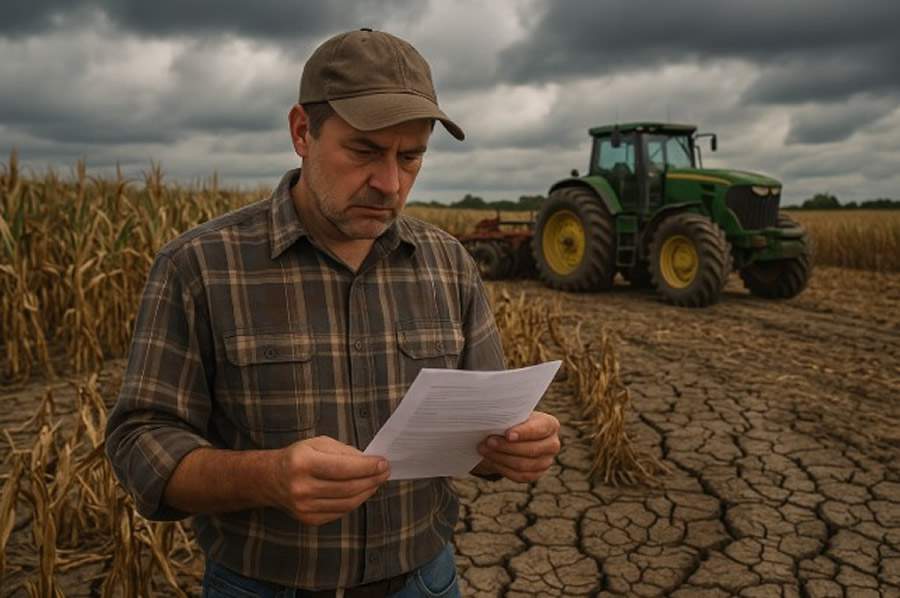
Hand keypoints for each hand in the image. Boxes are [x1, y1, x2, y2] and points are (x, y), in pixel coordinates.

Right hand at [273, 436, 389, 525]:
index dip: (367, 467)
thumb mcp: (318, 443)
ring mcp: (304, 506)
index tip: (384, 463)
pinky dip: (355, 502)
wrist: (271, 479)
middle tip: (385, 472)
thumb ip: (344, 451)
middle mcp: (301, 487)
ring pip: (347, 503)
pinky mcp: (308, 519)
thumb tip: (370, 461)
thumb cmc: (298, 457)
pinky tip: (362, 491)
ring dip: (367, 492)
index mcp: (303, 462)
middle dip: (372, 479)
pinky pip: (340, 512)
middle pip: (348, 487)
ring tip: (377, 481)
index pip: (343, 468)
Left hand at [475, 411, 560, 482]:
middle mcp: (553, 444)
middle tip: (488, 442)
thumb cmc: (514, 420)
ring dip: (501, 458)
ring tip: (484, 449)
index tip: (507, 434)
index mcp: (550, 425)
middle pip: (531, 450)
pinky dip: (503, 468)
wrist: (514, 435)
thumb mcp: (514, 415)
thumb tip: (493, 422)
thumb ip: (509, 418)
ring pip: (523, 465)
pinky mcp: (536, 474)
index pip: (539, 430)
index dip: (523, 433)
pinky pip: (520, 476)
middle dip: (506, 446)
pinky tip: (491, 459)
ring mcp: (546, 461)